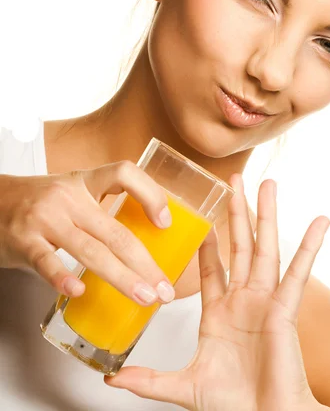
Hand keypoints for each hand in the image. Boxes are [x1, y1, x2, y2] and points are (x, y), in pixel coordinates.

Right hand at [0, 162, 174, 304]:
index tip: (166, 222)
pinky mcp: (23, 241)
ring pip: (91, 251)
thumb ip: (101, 209)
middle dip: (146, 263)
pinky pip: (47, 262)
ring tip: (144, 297)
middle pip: (116, 231)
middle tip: (164, 288)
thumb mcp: (72, 192)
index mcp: (84, 182)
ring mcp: (45, 219)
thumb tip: (144, 237)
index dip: (150, 194)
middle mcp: (68, 198)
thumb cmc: (38, 201)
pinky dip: (63, 278)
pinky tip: (79, 292)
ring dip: (122, 278)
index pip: (123, 173)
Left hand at [105, 174, 329, 410]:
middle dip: (237, 212)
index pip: (211, 266)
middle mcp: (243, 300)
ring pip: (265, 248)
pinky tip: (319, 222)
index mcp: (220, 313)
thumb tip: (113, 377)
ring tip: (268, 185)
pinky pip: (298, 274)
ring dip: (267, 215)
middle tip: (235, 181)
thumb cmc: (234, 406)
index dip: (208, 241)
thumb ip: (150, 379)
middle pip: (239, 245)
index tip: (203, 217)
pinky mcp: (284, 310)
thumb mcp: (184, 386)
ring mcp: (265, 301)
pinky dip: (309, 247)